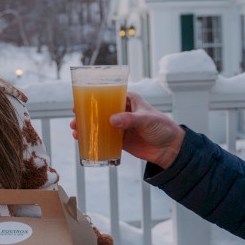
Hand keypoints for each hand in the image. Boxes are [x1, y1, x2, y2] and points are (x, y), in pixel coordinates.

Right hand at [69, 92, 184, 167]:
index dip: (93, 98)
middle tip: (74, 118)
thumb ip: (130, 119)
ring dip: (87, 127)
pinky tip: (83, 141)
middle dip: (86, 114)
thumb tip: (111, 120)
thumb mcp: (146, 120)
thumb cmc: (162, 127)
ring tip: (75, 131)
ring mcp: (121, 126)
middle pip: (100, 111)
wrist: (170, 149)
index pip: (108, 95)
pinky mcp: (121, 140)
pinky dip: (94, 139)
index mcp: (129, 100)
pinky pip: (104, 138)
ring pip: (100, 124)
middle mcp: (123, 111)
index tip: (79, 102)